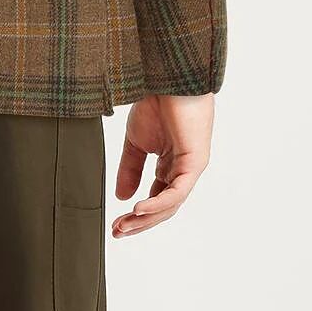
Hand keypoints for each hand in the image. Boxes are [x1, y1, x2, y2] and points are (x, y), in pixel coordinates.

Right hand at [112, 94, 214, 237]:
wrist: (167, 78)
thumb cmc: (157, 102)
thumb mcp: (135, 142)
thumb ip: (130, 170)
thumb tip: (121, 196)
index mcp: (170, 165)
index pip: (155, 199)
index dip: (136, 215)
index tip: (115, 225)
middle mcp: (182, 170)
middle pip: (163, 208)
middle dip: (139, 223)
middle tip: (118, 232)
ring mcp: (191, 167)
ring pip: (170, 204)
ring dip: (146, 218)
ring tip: (125, 225)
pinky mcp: (195, 162)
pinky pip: (177, 192)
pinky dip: (157, 203)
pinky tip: (138, 208)